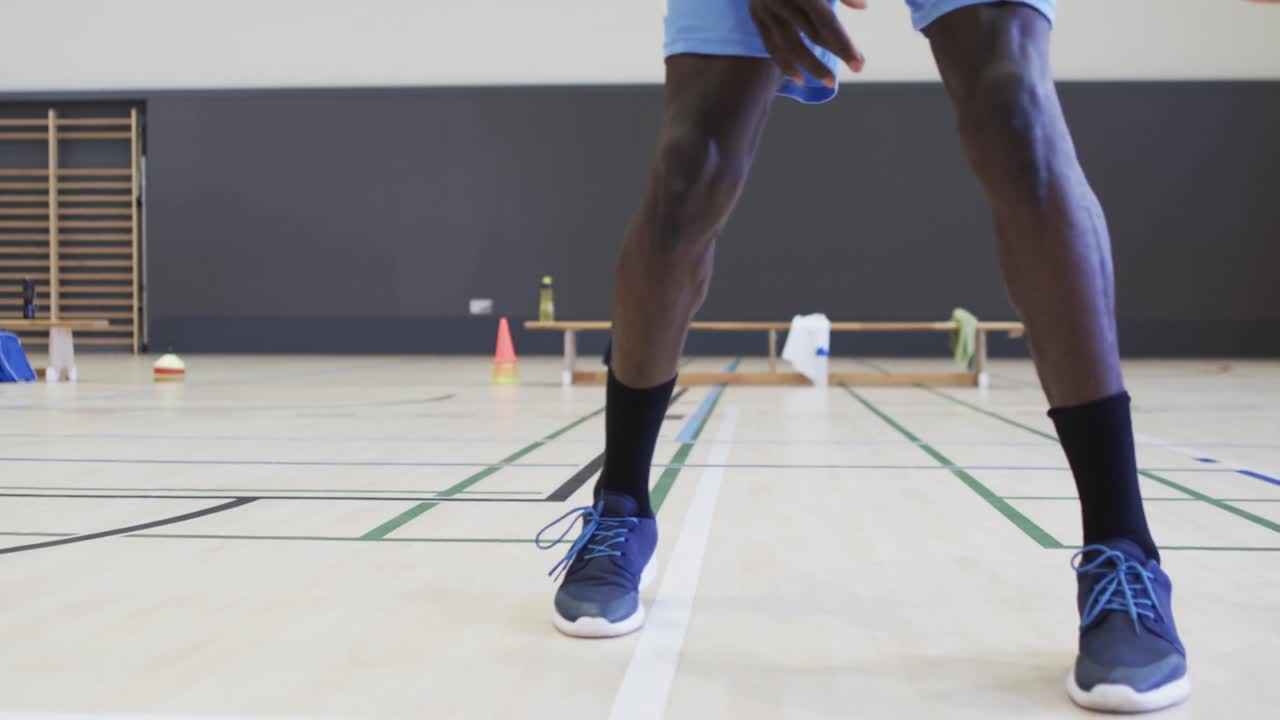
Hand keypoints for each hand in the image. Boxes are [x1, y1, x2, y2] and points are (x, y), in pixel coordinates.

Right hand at [748, 0, 866, 86]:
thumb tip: (863, 8)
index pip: (826, 22)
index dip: (843, 45)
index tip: (859, 64)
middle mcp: (783, 0)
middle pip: (811, 35)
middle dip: (835, 54)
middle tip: (857, 70)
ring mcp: (766, 9)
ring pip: (790, 45)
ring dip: (811, 66)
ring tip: (830, 82)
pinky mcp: (755, 14)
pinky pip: (770, 45)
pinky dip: (784, 63)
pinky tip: (799, 78)